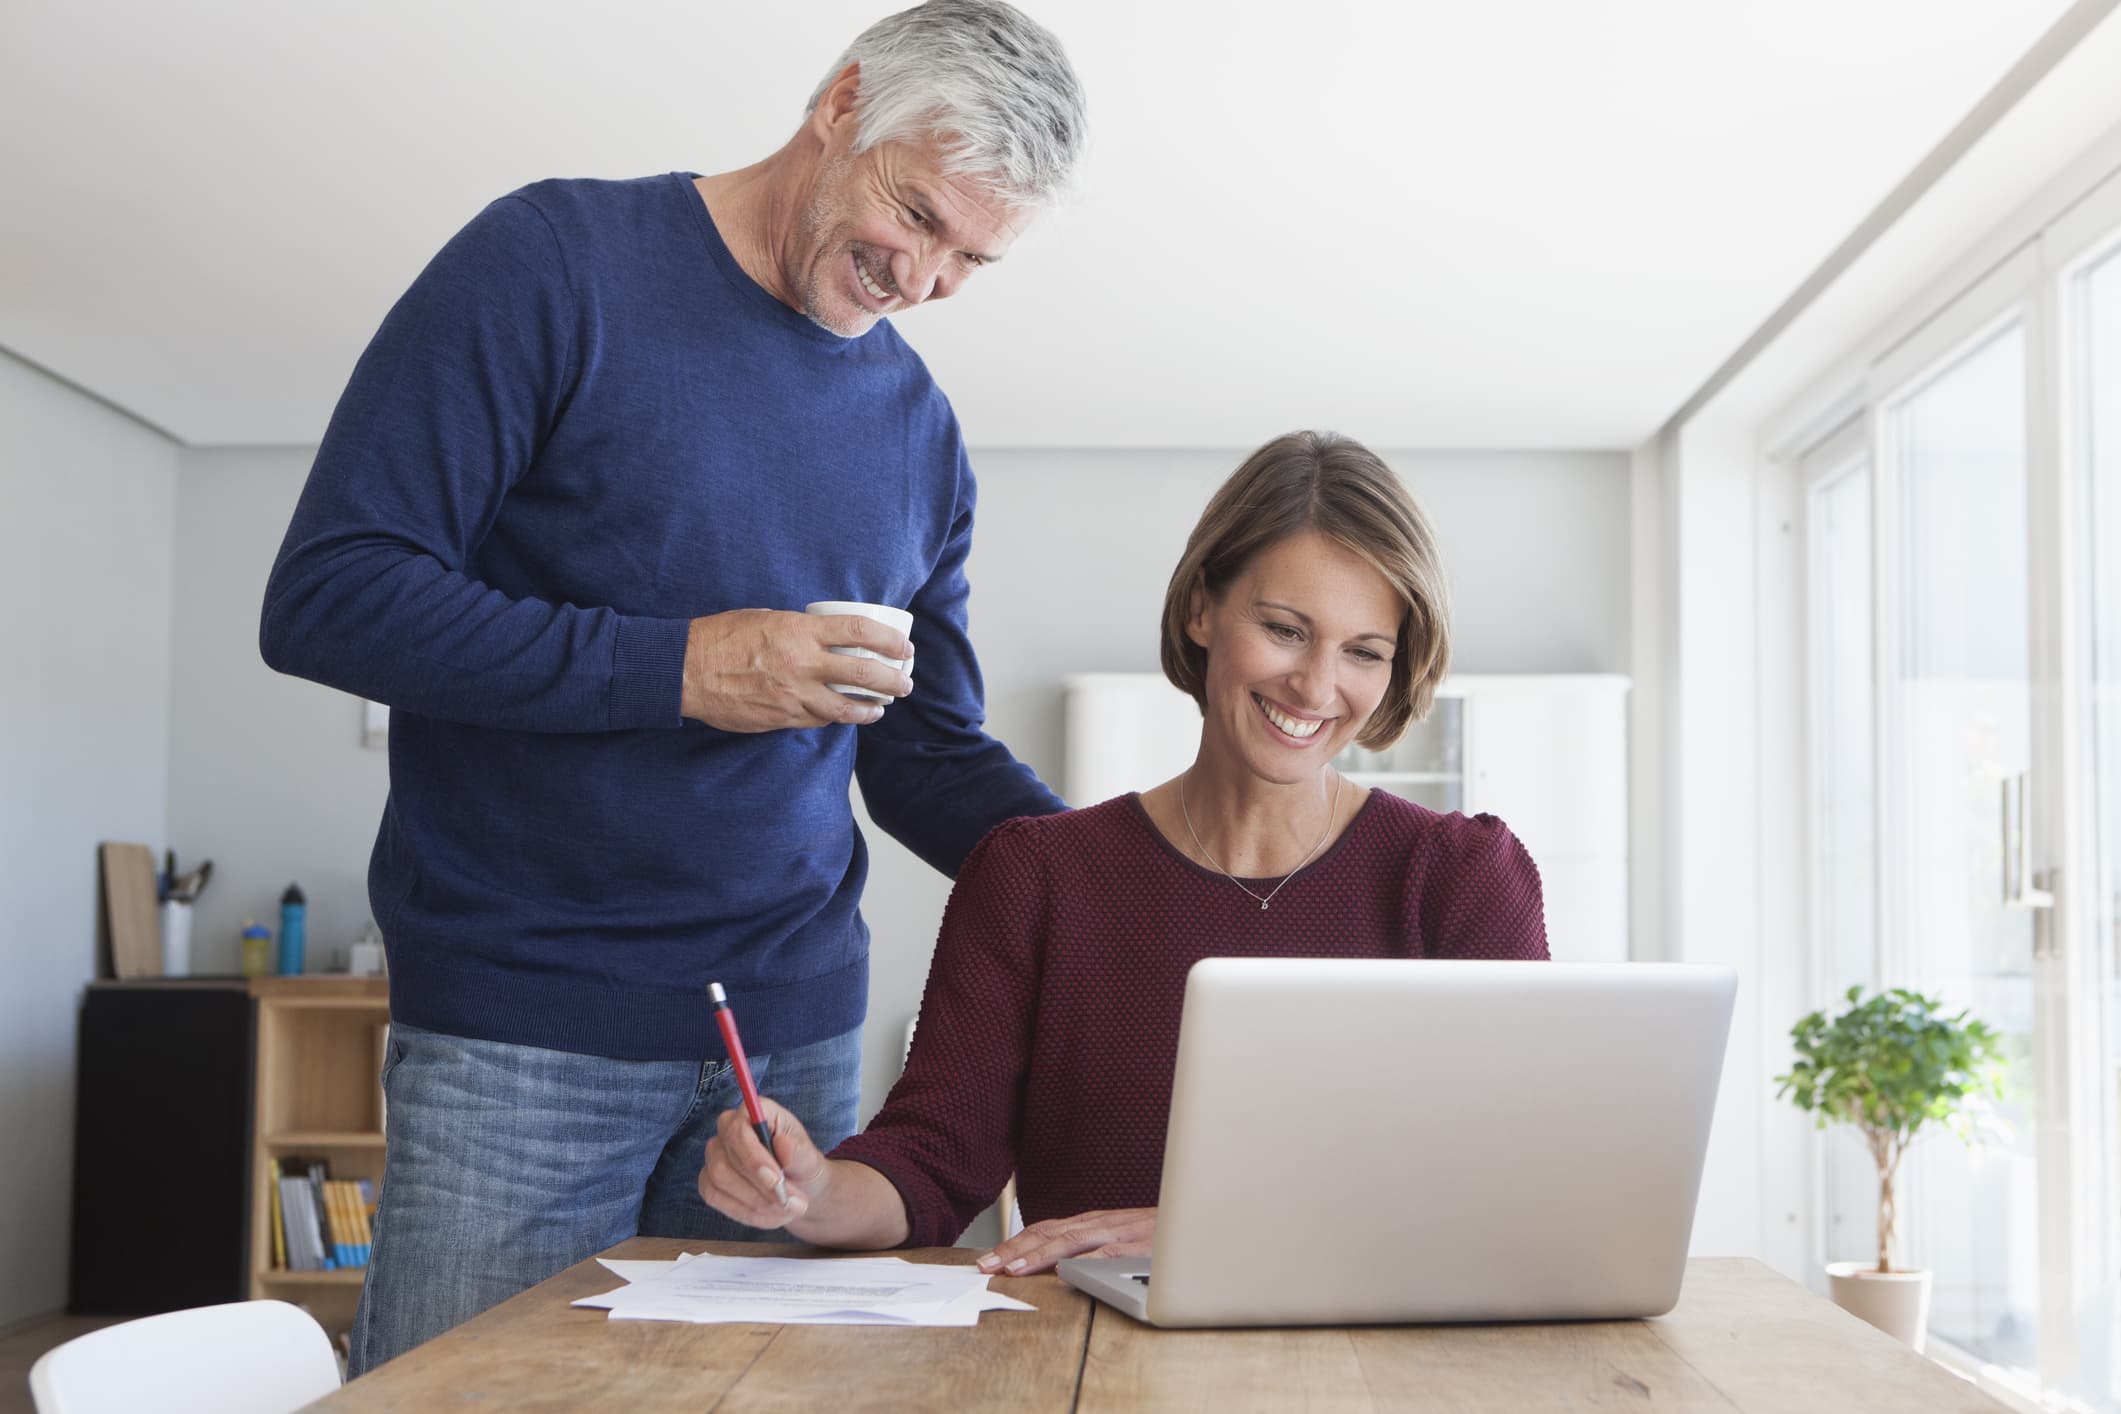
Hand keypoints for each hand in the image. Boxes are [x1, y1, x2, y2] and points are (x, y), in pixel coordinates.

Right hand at [681, 609, 913, 731]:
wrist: (685, 670)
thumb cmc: (721, 638)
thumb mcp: (765, 618)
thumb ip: (798, 630)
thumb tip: (823, 637)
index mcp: (800, 631)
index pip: (859, 631)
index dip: (889, 640)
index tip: (904, 647)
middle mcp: (803, 664)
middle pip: (865, 674)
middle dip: (893, 681)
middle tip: (905, 683)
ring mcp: (793, 695)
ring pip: (846, 708)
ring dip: (870, 709)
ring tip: (880, 708)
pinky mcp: (781, 718)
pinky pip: (817, 720)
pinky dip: (834, 717)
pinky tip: (841, 715)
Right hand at [698, 1097, 829, 1227]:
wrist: (798, 1191)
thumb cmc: (802, 1166)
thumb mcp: (810, 1160)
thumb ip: (799, 1152)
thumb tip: (783, 1143)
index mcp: (755, 1112)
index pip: (738, 1128)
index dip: (753, 1157)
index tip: (776, 1180)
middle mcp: (728, 1128)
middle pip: (724, 1160)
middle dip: (757, 1187)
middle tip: (788, 1202)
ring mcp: (715, 1155)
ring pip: (719, 1181)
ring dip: (755, 1202)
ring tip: (785, 1209)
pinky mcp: (709, 1181)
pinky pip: (715, 1198)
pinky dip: (745, 1212)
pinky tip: (769, 1215)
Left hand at [974, 1207, 1156, 1275]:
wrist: (1196, 1219)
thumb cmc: (1160, 1233)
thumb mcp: (1120, 1237)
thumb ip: (1094, 1246)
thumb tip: (1061, 1267)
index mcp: (1093, 1222)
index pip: (1045, 1229)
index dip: (1015, 1243)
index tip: (990, 1259)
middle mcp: (1100, 1223)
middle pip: (1047, 1233)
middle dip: (1013, 1249)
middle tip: (985, 1266)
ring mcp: (1117, 1234)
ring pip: (1068, 1241)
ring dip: (1036, 1255)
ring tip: (1010, 1269)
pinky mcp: (1136, 1248)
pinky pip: (1104, 1255)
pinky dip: (1081, 1262)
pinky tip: (1062, 1272)